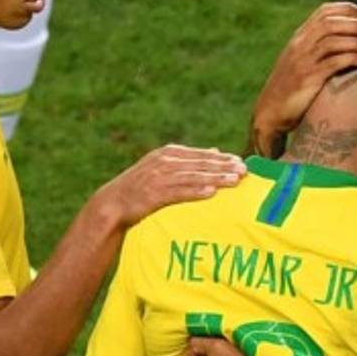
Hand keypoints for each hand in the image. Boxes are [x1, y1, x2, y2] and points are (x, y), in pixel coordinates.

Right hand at [93, 145, 244, 228]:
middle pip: (200, 163)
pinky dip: (196, 191)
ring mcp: (158, 177)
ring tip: (234, 181)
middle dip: (224, 167)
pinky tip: (211, 192)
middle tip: (244, 171)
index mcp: (168, 153)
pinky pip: (179, 192)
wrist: (112, 204)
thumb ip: (188, 160)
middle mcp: (164, 162)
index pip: (200, 154)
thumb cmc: (141, 187)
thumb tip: (215, 151)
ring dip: (216, 178)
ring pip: (193, 176)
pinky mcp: (153, 194)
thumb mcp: (163, 167)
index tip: (240, 162)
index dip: (222, 158)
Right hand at [250, 2, 356, 154]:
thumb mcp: (301, 61)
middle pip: (332, 22)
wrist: (270, 112)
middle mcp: (300, 45)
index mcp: (299, 37)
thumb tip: (345, 39)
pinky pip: (333, 62)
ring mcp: (303, 61)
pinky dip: (352, 58)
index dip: (348, 10)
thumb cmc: (291, 88)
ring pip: (333, 39)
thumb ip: (317, 48)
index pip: (324, 11)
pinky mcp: (308, 78)